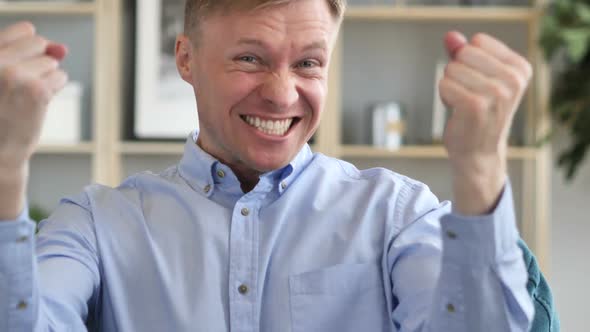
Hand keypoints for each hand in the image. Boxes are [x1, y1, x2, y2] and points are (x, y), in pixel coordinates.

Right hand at [0, 21, 67, 219]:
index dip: (29, 47)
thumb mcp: (2, 75)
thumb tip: (62, 48)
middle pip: (40, 42)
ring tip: (26, 95)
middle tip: (23, 83)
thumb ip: (26, 55)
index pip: (24, 29)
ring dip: (46, 76)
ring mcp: (16, 74)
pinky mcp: (37, 90)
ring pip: (51, 62)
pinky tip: (37, 102)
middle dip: (39, 60)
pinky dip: (54, 88)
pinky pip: (59, 77)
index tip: (22, 63)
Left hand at [439, 31, 531, 214]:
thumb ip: (463, 53)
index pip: (478, 42)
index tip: (478, 84)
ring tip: (464, 106)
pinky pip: (444, 85)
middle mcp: (513, 80)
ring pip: (451, 69)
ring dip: (450, 87)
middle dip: (457, 74)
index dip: (468, 62)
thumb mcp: (476, 77)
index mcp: (520, 69)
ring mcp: (495, 93)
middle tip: (468, 96)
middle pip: (463, 54)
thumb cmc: (477, 113)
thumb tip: (451, 36)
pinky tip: (458, 113)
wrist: (479, 154)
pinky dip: (445, 98)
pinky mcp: (474, 106)